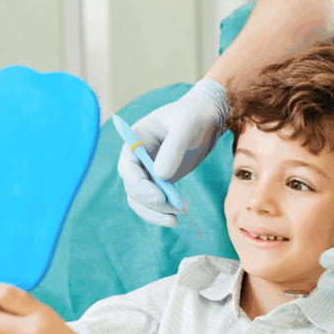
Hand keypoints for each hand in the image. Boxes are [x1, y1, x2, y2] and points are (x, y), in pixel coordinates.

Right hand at [117, 78, 228, 226]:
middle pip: (133, 187)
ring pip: (141, 200)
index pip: (127, 167)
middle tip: (176, 209)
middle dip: (151, 202)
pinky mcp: (159, 181)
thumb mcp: (186, 124)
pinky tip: (177, 217)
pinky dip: (162, 212)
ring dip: (156, 213)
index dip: (138, 185)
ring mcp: (147, 170)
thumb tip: (161, 175)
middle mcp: (137, 157)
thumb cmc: (194, 115)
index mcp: (136, 140)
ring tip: (177, 219)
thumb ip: (174, 146)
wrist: (207, 118)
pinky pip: (154, 202)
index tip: (159, 197)